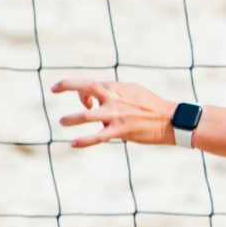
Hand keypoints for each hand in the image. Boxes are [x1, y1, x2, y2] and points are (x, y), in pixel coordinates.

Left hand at [52, 79, 179, 148]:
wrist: (171, 120)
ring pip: (87, 116)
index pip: (91, 82)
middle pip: (88, 88)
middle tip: (54, 90)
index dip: (74, 85)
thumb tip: (94, 97)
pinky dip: (84, 141)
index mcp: (118, 88)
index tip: (63, 90)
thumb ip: (114, 92)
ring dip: (72, 118)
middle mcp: (116, 99)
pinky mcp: (121, 131)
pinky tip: (73, 143)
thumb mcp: (133, 91)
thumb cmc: (151, 106)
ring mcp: (117, 115)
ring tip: (63, 122)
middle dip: (69, 86)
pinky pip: (98, 137)